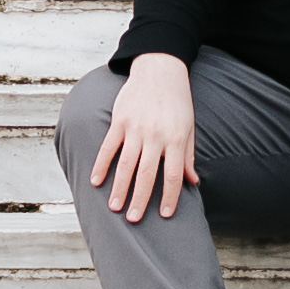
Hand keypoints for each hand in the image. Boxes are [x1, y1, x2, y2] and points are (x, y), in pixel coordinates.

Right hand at [88, 55, 200, 222]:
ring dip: (119, 188)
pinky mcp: (119, 120)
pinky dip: (101, 165)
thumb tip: (193, 182)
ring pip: (126, 164)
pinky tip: (96, 181)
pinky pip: (108, 147)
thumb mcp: (190, 126)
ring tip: (114, 207)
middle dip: (140, 199)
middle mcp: (156, 135)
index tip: (164, 215)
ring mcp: (136, 127)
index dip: (169, 196)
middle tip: (134, 220)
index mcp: (176, 138)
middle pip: (147, 174)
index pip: (173, 174)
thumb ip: (189, 155)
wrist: (160, 68)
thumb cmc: (177, 100)